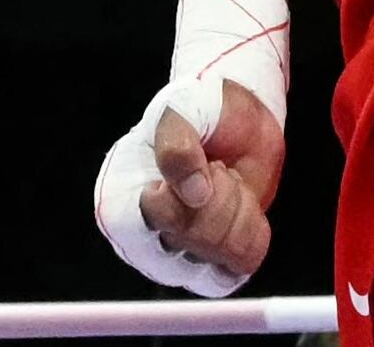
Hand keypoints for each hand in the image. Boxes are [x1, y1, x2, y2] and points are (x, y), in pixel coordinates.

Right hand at [134, 83, 284, 284]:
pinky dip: (253, 229)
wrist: (240, 120)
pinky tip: (242, 202)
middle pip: (187, 242)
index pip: (144, 223)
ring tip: (226, 181)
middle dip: (219, 197)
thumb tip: (193, 196)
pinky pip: (242, 264)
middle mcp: (144, 233)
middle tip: (216, 166)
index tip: (196, 166)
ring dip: (238, 211)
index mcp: (120, 194)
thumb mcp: (183, 109)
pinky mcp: (215, 261)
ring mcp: (180, 252)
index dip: (179, 199)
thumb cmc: (201, 108)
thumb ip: (178, 146)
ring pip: (217, 257)